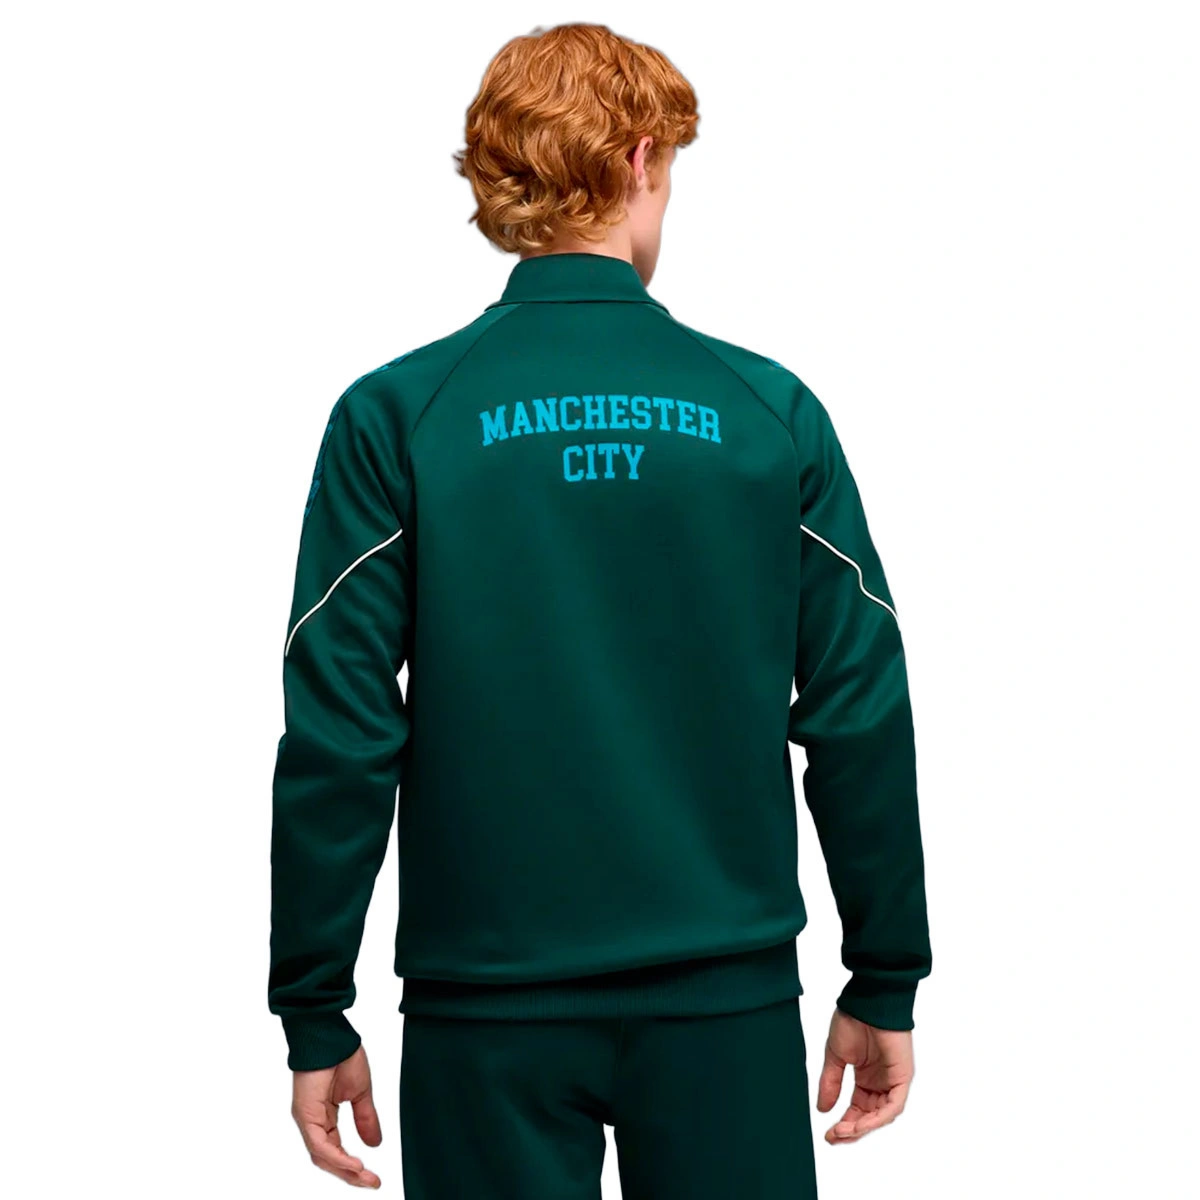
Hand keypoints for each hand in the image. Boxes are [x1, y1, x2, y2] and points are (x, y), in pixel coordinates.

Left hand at [291, 1043, 382, 1187]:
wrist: (332, 1034)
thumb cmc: (342, 1055)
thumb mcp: (360, 1093)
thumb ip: (365, 1118)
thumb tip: (374, 1144)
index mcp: (323, 1117)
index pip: (336, 1150)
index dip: (353, 1166)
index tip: (374, 1177)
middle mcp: (312, 1122)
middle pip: (328, 1159)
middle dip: (351, 1174)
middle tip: (372, 1183)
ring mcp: (306, 1120)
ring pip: (323, 1156)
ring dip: (345, 1170)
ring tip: (365, 1177)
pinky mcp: (305, 1115)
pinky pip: (320, 1144)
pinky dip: (337, 1157)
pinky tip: (354, 1164)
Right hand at [816, 1008, 913, 1143]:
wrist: (867, 1001)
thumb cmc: (853, 1020)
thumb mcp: (836, 1056)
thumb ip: (831, 1083)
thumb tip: (823, 1109)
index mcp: (866, 1078)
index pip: (857, 1110)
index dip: (844, 1124)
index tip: (828, 1134)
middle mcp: (881, 1083)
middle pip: (870, 1117)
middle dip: (852, 1130)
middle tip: (834, 1137)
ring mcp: (893, 1081)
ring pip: (882, 1115)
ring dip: (863, 1126)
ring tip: (844, 1132)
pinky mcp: (902, 1077)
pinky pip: (893, 1105)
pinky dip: (878, 1117)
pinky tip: (861, 1123)